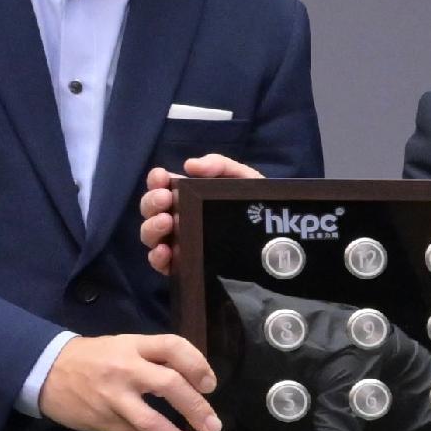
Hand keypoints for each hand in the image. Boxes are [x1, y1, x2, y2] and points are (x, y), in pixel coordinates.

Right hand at [37, 331, 218, 430]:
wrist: (45, 370)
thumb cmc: (94, 358)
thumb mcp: (123, 346)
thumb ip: (154, 358)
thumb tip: (197, 381)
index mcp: (133, 346)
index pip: (173, 347)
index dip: (197, 364)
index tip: (210, 384)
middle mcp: (125, 370)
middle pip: (169, 385)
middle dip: (196, 407)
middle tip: (213, 426)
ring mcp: (113, 398)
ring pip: (152, 422)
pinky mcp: (104, 421)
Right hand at [137, 154, 261, 277]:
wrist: (279, 240)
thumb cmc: (254, 206)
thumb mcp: (243, 179)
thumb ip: (221, 166)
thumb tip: (190, 165)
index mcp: (186, 195)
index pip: (160, 185)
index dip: (155, 180)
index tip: (162, 177)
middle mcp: (177, 217)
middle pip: (150, 210)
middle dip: (152, 202)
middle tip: (165, 200)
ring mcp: (178, 242)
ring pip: (150, 235)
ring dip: (151, 227)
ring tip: (166, 222)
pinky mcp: (184, 265)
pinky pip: (161, 264)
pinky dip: (157, 257)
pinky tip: (166, 251)